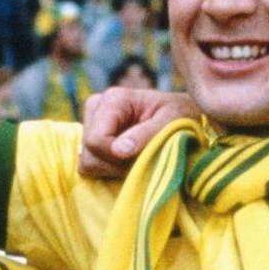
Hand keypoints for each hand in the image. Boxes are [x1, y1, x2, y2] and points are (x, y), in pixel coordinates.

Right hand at [79, 88, 198, 177]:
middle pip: (89, 153)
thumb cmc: (181, 115)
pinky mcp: (92, 138)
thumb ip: (146, 135)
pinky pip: (90, 165)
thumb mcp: (172, 122)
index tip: (141, 157)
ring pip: (86, 162)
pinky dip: (109, 170)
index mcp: (113, 99)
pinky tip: (127, 161)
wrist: (182, 115)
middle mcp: (96, 107)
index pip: (96, 140)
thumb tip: (118, 150)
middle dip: (115, 165)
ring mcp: (91, 122)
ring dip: (113, 169)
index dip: (116, 157)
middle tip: (142, 159)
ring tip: (137, 159)